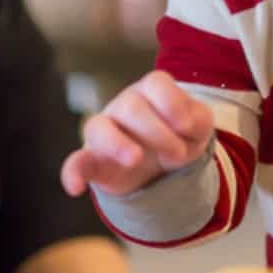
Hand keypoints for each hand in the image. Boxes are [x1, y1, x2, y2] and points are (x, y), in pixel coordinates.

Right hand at [58, 72, 212, 197]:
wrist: (165, 164)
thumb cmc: (182, 135)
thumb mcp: (200, 126)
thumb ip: (199, 118)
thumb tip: (186, 124)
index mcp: (152, 92)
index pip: (156, 83)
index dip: (174, 104)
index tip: (187, 127)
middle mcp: (123, 106)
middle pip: (130, 107)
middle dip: (158, 133)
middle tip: (177, 154)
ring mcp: (104, 130)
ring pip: (98, 127)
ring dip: (118, 144)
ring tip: (136, 159)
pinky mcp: (93, 159)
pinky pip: (74, 162)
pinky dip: (71, 174)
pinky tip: (76, 189)